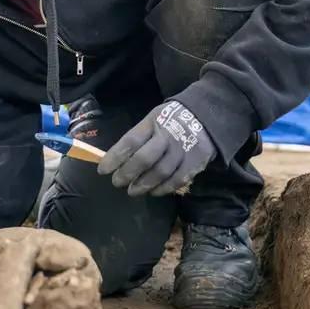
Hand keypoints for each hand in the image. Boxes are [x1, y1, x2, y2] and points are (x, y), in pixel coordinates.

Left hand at [97, 101, 215, 195]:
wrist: (206, 116)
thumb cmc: (171, 119)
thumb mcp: (153, 119)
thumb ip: (138, 137)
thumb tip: (116, 158)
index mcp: (154, 123)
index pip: (131, 141)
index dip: (115, 157)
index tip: (102, 170)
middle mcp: (168, 137)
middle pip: (145, 159)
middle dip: (128, 173)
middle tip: (117, 182)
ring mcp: (183, 150)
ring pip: (161, 172)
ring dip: (144, 184)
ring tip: (132, 191)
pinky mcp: (195, 163)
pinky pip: (177, 180)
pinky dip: (163, 189)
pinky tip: (153, 192)